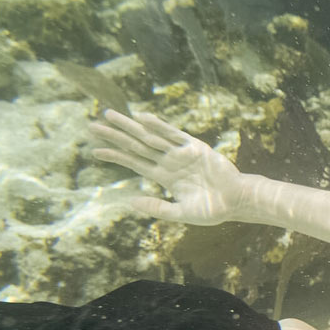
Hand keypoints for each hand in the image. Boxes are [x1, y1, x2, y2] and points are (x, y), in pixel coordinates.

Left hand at [91, 110, 248, 225]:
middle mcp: (169, 162)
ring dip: (130, 126)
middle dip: (115, 137)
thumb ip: (156, 208)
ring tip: (109, 116)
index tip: (95, 151)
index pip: (134, 163)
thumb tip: (130, 201)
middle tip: (92, 127)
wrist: (237, 201)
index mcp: (165, 178)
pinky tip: (142, 118)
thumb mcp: (180, 213)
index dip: (115, 157)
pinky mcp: (195, 147)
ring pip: (150, 137)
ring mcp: (181, 153)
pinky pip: (173, 134)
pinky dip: (158, 126)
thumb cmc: (212, 210)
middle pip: (136, 146)